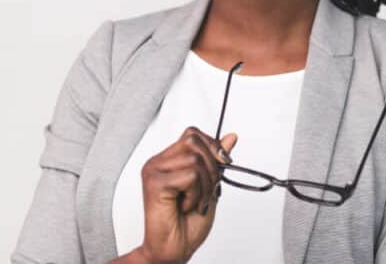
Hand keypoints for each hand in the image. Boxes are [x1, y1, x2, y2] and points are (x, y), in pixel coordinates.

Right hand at [138, 126, 237, 263]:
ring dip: (204, 186)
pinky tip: (186, 206)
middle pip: (194, 141)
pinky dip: (196, 194)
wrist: (174, 251)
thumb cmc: (187, 224)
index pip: (193, 134)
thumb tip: (231, 137)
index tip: (221, 164)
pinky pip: (190, 176)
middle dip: (211, 167)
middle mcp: (158, 162)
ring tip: (195, 202)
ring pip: (194, 159)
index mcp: (168, 159)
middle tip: (206, 191)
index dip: (212, 146)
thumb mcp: (210, 186)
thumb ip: (217, 161)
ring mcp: (154, 171)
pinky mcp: (155, 183)